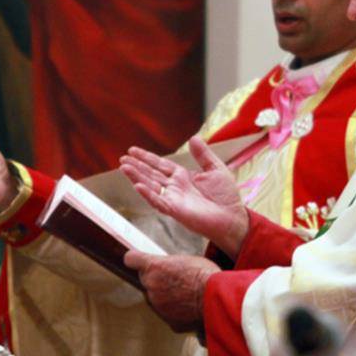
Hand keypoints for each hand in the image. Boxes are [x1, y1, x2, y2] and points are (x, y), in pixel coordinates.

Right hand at [120, 136, 248, 256]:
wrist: (233, 218)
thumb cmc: (226, 197)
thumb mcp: (216, 169)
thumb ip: (203, 155)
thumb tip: (194, 138)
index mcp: (183, 177)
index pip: (160, 165)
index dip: (146, 157)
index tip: (132, 150)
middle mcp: (175, 187)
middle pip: (151, 174)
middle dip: (137, 167)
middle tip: (123, 158)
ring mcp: (173, 199)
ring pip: (150, 186)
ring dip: (137, 177)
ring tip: (124, 167)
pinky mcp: (175, 210)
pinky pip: (158, 202)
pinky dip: (148, 194)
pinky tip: (138, 186)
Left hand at [123, 250, 218, 332]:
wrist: (217, 299)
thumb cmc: (206, 275)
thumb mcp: (186, 259)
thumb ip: (169, 264)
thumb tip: (167, 268)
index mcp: (153, 268)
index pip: (131, 259)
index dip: (136, 259)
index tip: (138, 260)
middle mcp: (151, 287)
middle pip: (146, 281)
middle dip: (156, 280)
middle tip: (175, 279)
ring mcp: (158, 307)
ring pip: (156, 299)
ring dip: (165, 297)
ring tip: (187, 294)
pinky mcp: (169, 322)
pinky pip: (168, 314)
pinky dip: (176, 312)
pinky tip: (191, 307)